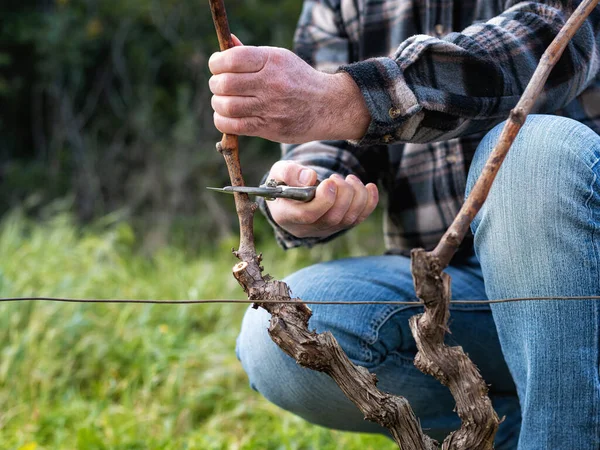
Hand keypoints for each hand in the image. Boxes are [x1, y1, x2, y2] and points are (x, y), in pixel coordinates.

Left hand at [208, 42, 369, 142]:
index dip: (216, 63)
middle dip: (215, 85)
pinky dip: (222, 121)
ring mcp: (270, 107)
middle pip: (224, 83)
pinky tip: (226, 117)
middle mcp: (271, 83)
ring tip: (222, 102)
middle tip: (219, 87)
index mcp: (272, 61)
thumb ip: (251, 54)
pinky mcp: (269, 127)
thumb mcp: (280, 59)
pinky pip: (234, 126)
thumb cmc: (299, 80)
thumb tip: (226, 42)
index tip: (216, 67)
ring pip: (226, 106)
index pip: (231, 59)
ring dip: (218, 104)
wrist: (327, 106)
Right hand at [266, 161, 378, 237]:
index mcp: (286, 215)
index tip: (329, 182)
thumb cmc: (284, 182)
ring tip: (349, 179)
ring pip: (348, 219)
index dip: (324, 199)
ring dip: (356, 196)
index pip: (308, 215)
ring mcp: (324, 229)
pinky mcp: (338, 226)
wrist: (291, 195)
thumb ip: (289, 172)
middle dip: (343, 194)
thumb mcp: (279, 172)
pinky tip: (369, 187)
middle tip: (337, 177)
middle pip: (332, 218)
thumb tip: (310, 178)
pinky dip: (369, 202)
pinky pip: (358, 219)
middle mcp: (306, 228)